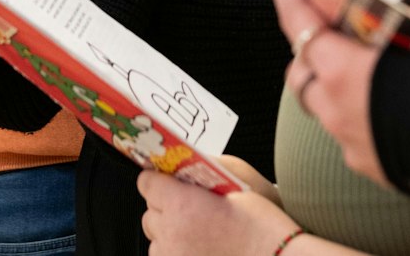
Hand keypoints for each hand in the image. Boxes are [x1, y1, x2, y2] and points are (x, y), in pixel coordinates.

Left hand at [137, 167, 303, 255]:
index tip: (166, 179)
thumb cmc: (262, 222)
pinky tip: (199, 246)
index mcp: (181, 204)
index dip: (158, 179)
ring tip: (196, 230)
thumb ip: (204, 165)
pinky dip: (176, 252)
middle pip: (149, 212)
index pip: (147, 183)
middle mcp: (172, 233)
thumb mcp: (236, 176)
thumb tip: (184, 162)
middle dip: (165, 207)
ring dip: (169, 232)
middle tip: (189, 206)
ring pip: (156, 239)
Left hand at [272, 0, 385, 185]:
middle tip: (328, 24)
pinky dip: (358, 111)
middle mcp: (336, 109)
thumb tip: (381, 3)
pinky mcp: (370, 165)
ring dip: (333, 82)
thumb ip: (389, 19)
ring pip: (323, 104)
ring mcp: (351, 141)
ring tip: (362, 64)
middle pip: (302, 70)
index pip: (299, 23)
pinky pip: (350, 131)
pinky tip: (385, 100)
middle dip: (309, 46)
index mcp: (342, 70)